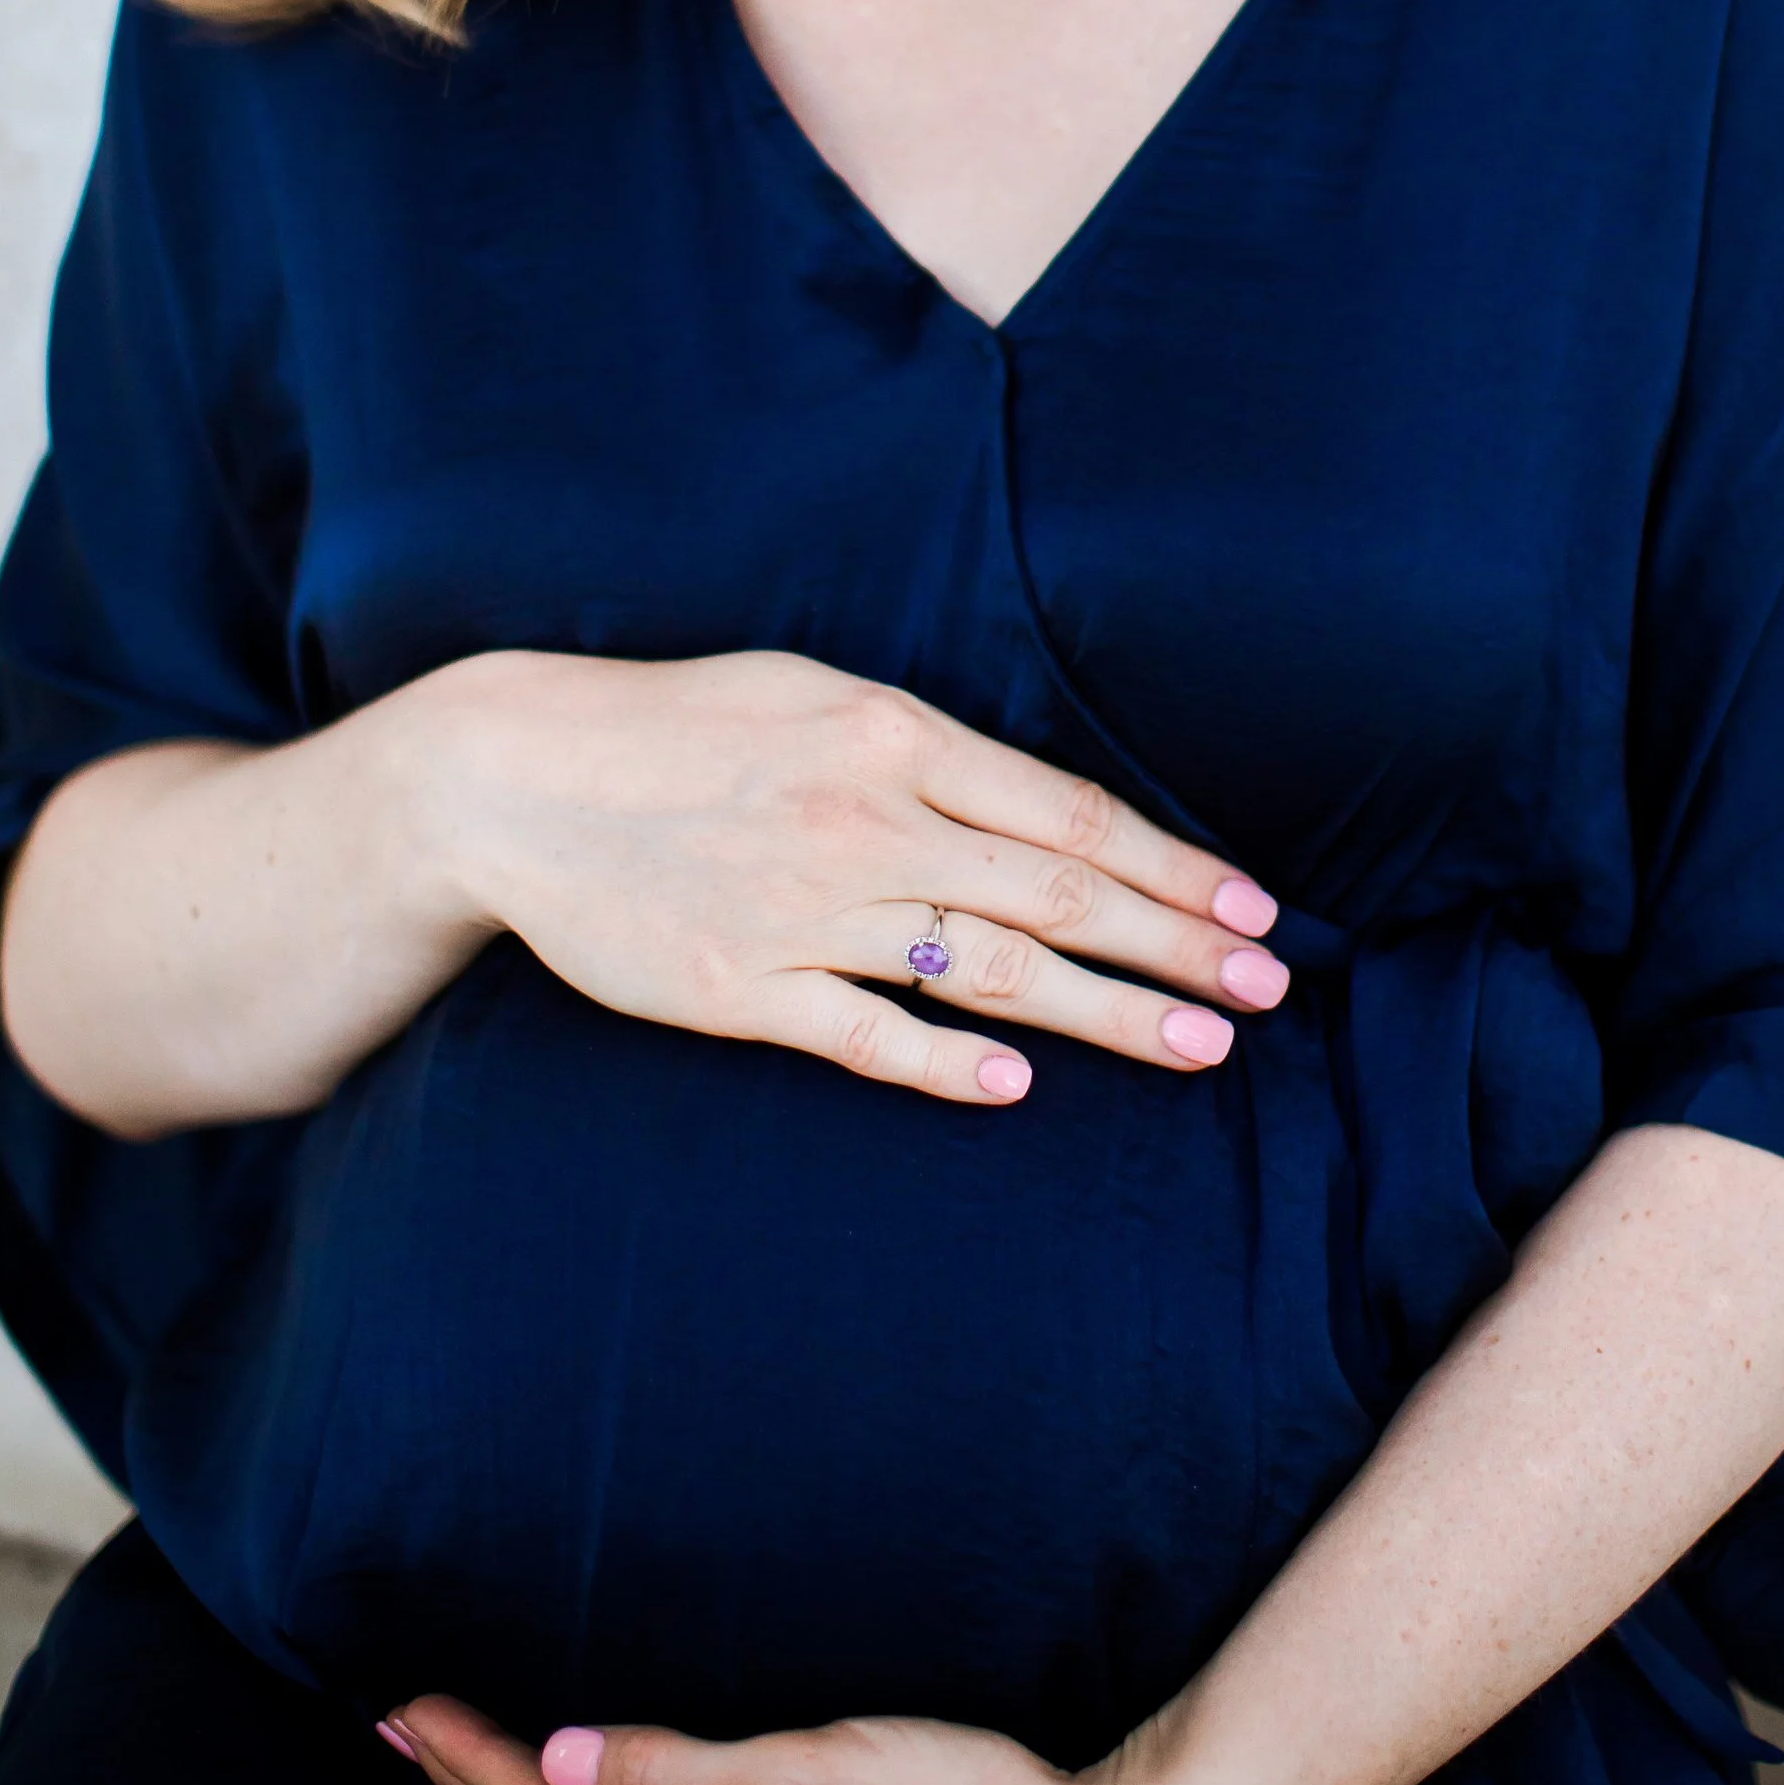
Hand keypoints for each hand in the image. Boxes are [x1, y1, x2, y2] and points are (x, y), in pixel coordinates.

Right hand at [435, 646, 1286, 1105]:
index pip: (1069, 810)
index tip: (1253, 912)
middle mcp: (862, 818)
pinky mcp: (737, 987)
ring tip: (1197, 1048)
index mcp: (890, 734)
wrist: (515, 775)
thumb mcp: (815, 695)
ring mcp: (799, 907)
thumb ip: (927, 751)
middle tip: (1268, 993)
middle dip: (1174, 945)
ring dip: (1102, 1013)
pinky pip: (862, 1034)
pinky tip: (1017, 1089)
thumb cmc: (683, 726)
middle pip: (1054, 891)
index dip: (1171, 866)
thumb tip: (1049, 811)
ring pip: (985, 971)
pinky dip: (944, 1064)